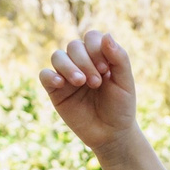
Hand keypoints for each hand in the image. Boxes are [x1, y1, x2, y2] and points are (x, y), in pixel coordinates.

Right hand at [38, 30, 139, 152]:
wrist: (111, 134)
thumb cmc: (120, 107)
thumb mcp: (125, 82)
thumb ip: (119, 58)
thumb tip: (106, 35)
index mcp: (99, 57)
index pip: (91, 37)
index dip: (96, 48)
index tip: (105, 69)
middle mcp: (81, 63)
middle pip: (74, 46)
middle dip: (85, 61)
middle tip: (96, 82)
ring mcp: (66, 76)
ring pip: (58, 56)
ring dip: (69, 66)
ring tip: (81, 82)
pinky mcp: (55, 91)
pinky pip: (44, 75)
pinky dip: (50, 75)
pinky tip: (61, 83)